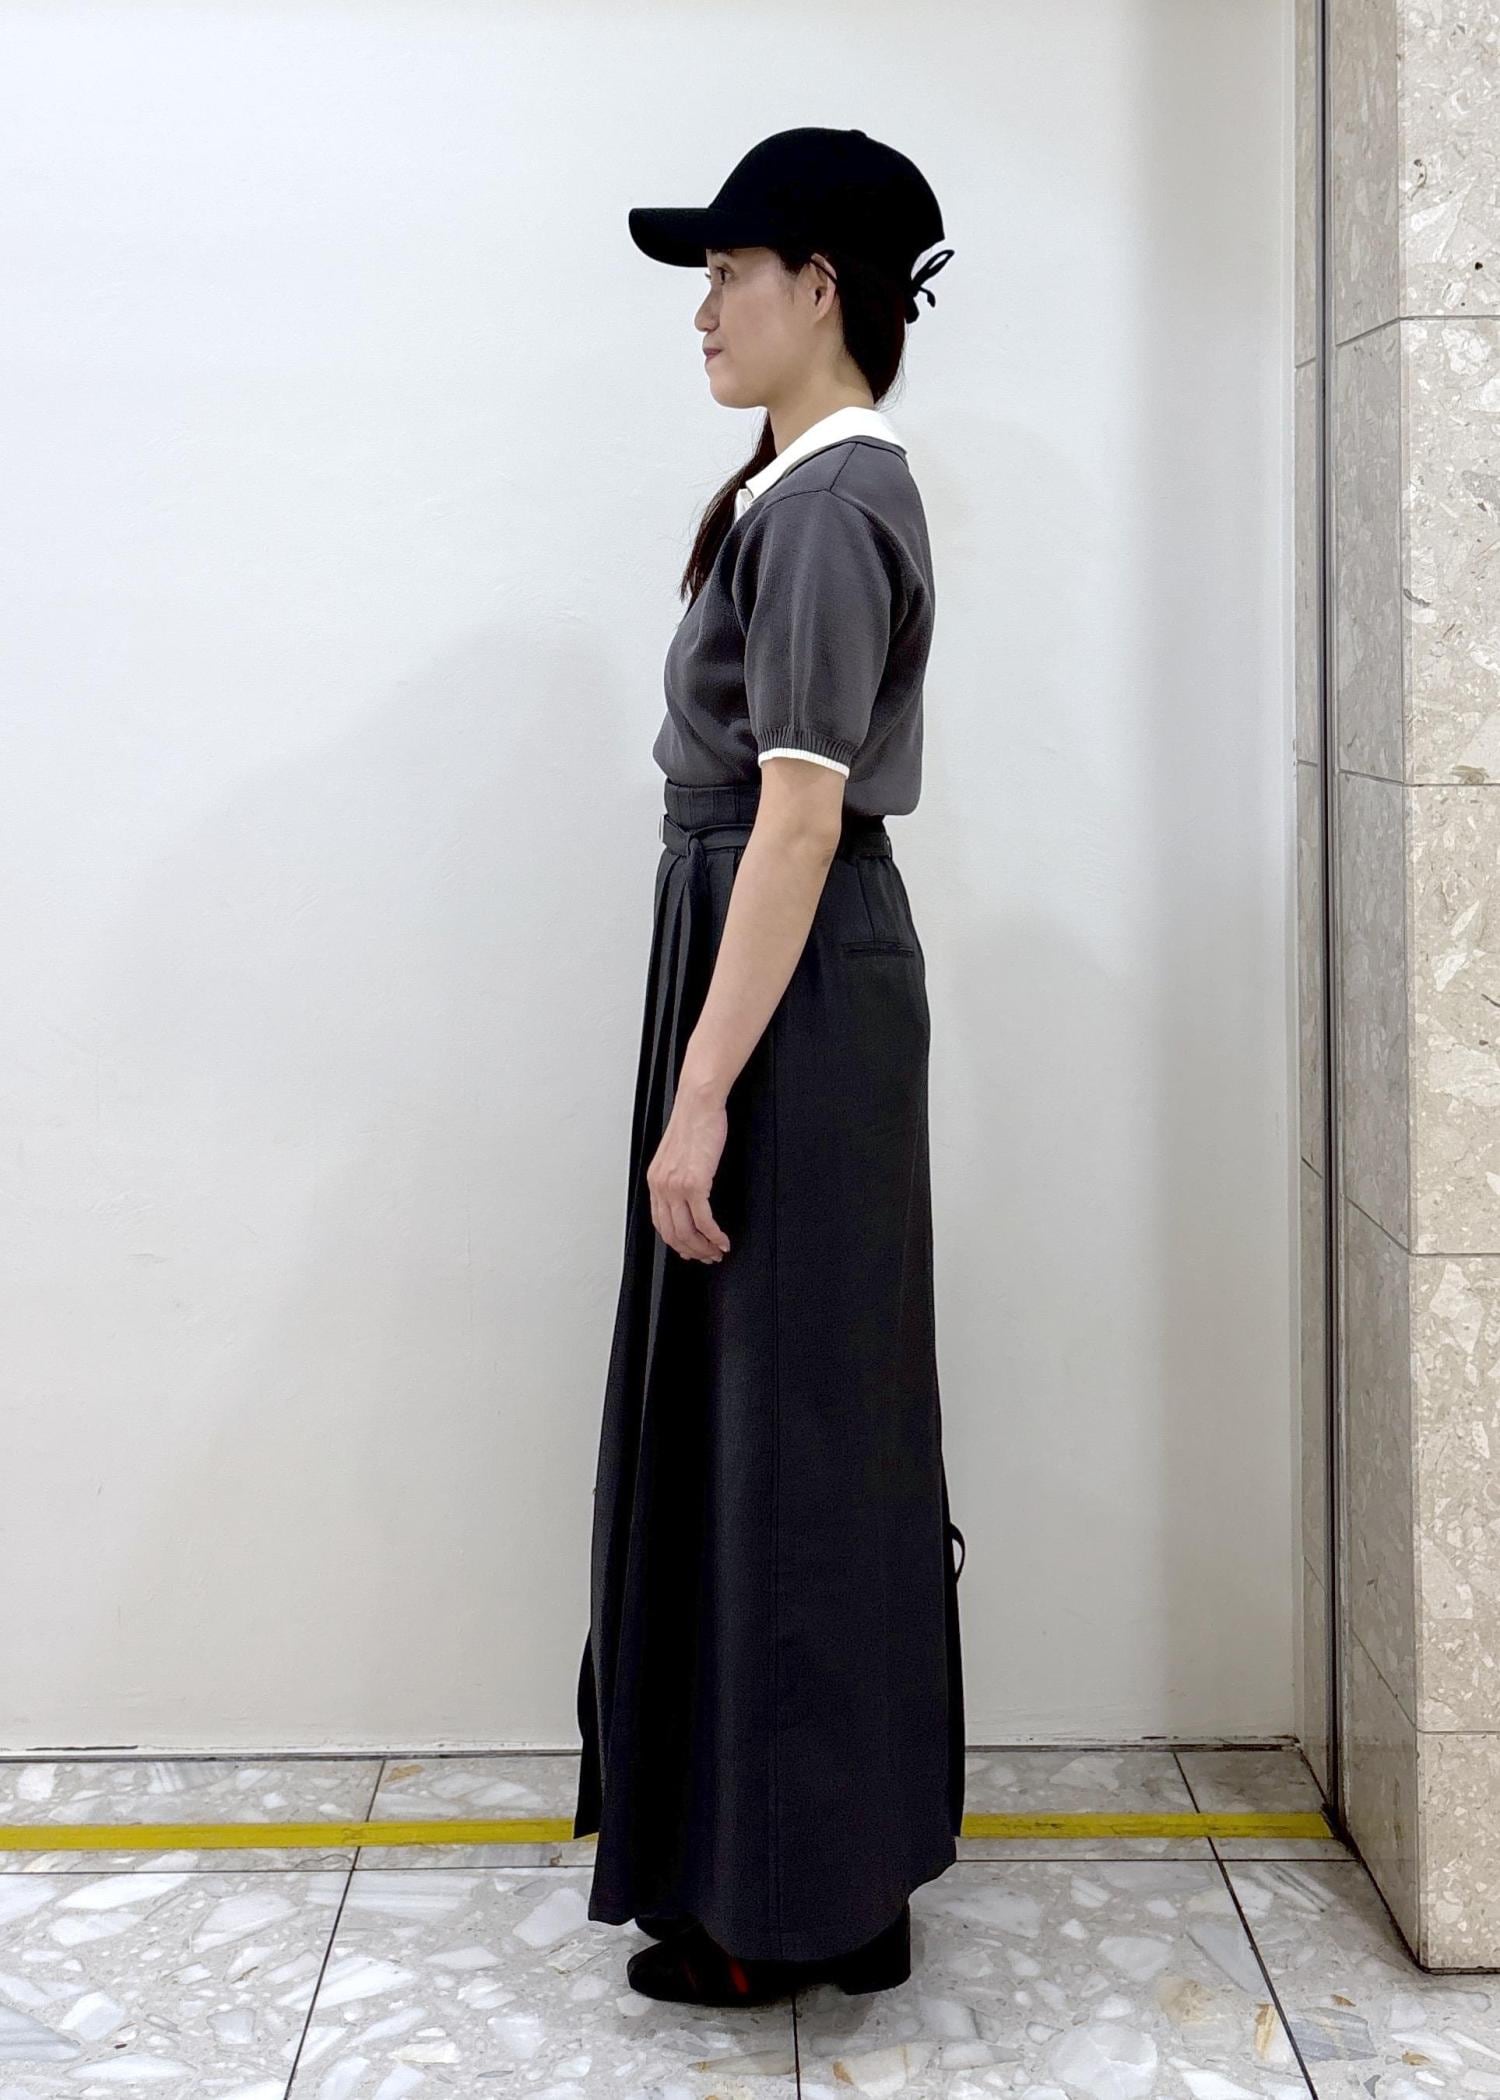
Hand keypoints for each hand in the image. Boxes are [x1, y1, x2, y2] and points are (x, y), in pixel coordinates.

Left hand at [647, 1081, 731, 1262]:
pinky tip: (722, 1240)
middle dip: (691, 1251)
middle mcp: (661, 1186)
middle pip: (672, 1233)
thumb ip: (677, 1177)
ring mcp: (676, 1187)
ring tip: (717, 1251)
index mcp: (655, 1181)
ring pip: (687, 1232)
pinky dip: (714, 1235)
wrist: (698, 1105)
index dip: (676, 1242)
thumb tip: (688, 1196)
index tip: (689, 1249)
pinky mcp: (695, 1184)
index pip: (660, 1223)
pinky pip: (704, 1221)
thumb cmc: (693, 1123)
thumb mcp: (676, 1155)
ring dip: (704, 1247)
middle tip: (707, 1256)